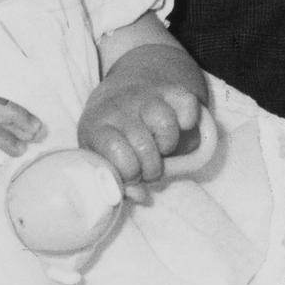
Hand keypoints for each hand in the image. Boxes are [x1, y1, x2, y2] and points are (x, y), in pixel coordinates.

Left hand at [78, 82, 205, 189]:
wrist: (118, 93)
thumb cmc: (109, 135)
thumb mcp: (101, 157)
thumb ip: (116, 181)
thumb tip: (140, 195)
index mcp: (96, 127)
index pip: (118, 156)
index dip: (130, 174)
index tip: (130, 175)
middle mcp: (119, 108)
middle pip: (144, 146)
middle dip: (151, 167)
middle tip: (147, 167)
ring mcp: (144, 96)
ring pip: (165, 124)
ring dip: (168, 145)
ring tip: (159, 148)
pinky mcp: (168, 89)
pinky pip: (187, 105)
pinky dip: (188, 120)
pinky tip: (177, 127)